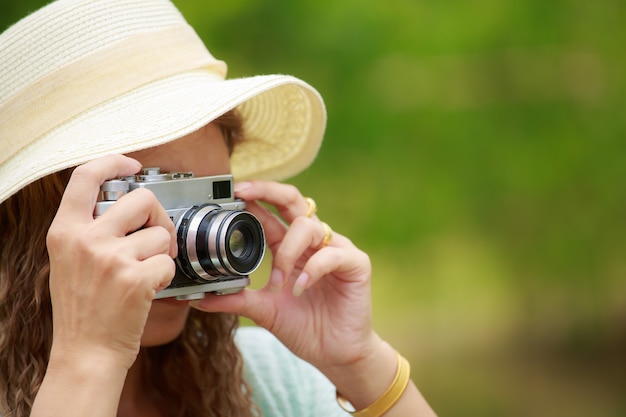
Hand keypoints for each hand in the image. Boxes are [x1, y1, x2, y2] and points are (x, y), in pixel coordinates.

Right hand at [46, 155, 176, 369]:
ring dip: (161, 253)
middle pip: (142, 199)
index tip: (132, 165)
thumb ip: (89, 229)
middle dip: (158, 217)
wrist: (86, 354)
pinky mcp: (136, 279)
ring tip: (143, 274)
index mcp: (65, 231)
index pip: (85, 176)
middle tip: (155, 238)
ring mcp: (111, 259)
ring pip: (161, 233)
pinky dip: (166, 277)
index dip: (113, 162)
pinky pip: (169, 262)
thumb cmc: (83, 309)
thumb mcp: (69, 261)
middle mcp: (86, 240)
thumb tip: (123, 201)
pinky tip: (148, 291)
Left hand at [190, 180, 377, 371]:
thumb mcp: (264, 312)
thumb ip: (237, 300)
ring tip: (278, 283)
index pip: (270, 212)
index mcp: (289, 247)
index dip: (252, 199)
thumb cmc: (304, 328)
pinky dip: (313, 268)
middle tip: (243, 192)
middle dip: (268, 190)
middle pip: (293, 200)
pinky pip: (332, 254)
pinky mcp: (356, 263)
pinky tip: (301, 286)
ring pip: (308, 227)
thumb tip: (199, 298)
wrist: (335, 354)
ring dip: (286, 252)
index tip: (230, 193)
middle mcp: (312, 242)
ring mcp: (335, 249)